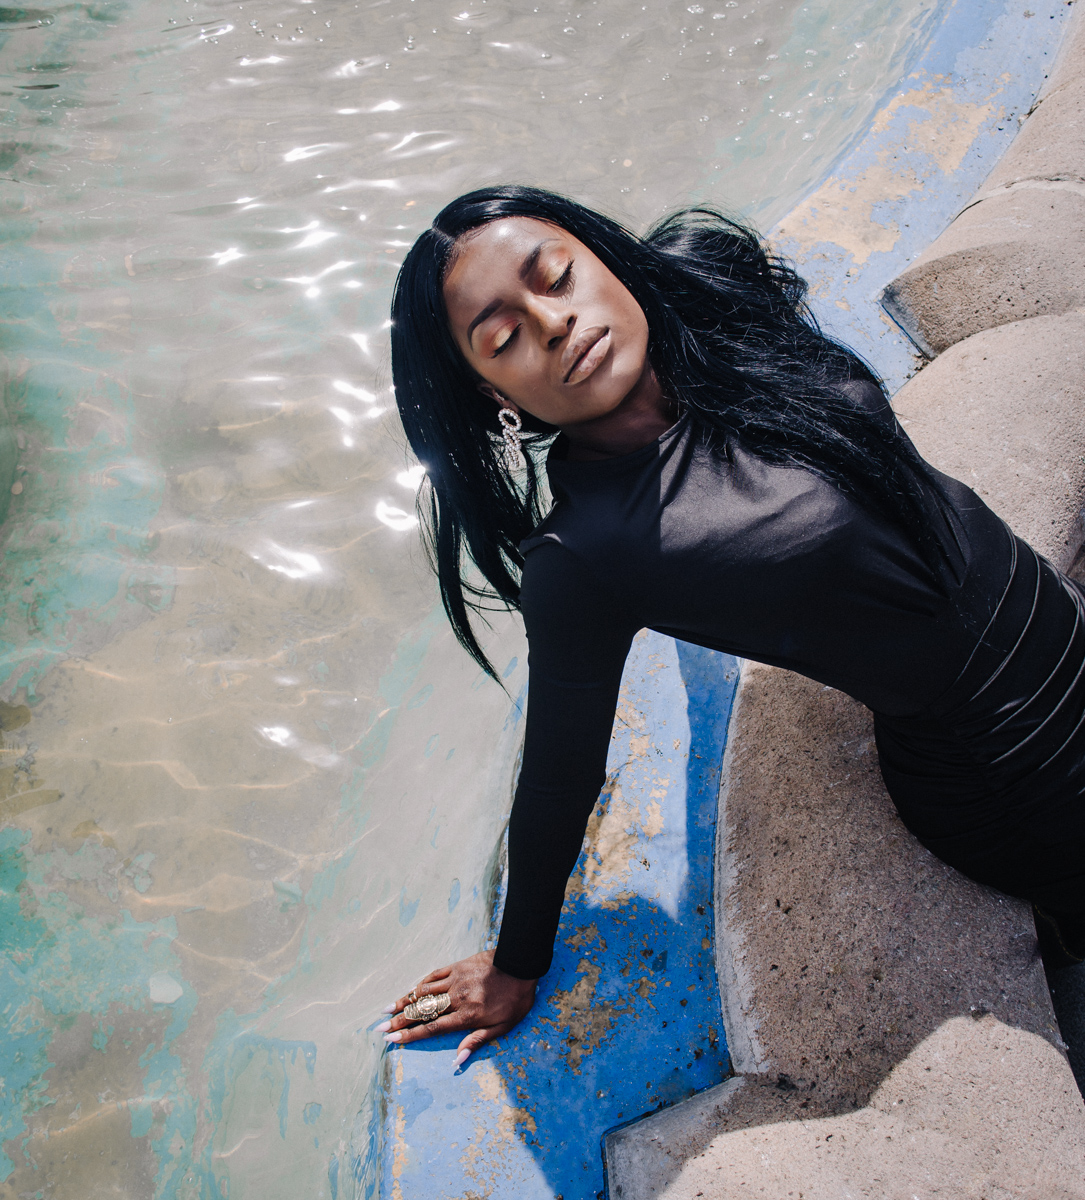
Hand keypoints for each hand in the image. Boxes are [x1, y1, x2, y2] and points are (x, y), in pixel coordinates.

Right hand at [377, 950, 536, 1066]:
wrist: (521, 964)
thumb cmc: (515, 999)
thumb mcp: (503, 1026)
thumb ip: (478, 1041)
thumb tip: (457, 1060)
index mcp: (466, 1016)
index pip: (432, 1028)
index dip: (410, 1035)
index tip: (392, 1040)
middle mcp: (456, 998)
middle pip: (423, 1011)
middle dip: (399, 1021)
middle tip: (380, 1028)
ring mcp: (455, 980)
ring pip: (424, 992)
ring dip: (404, 1001)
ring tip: (386, 1010)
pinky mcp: (457, 967)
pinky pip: (434, 976)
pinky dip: (420, 984)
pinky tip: (411, 989)